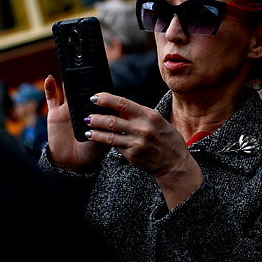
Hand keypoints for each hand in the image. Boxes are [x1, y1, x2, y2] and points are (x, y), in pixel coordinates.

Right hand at [44, 75, 107, 171]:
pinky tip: (50, 78)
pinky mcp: (54, 114)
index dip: (99, 86)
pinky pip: (51, 98)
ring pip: (67, 90)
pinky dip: (49, 87)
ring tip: (70, 68)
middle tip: (85, 67)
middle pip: (83, 89)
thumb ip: (104, 127)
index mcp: (96, 112)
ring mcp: (68, 110)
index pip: (98, 96)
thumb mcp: (103, 139)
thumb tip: (107, 113)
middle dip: (84, 78)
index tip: (101, 74)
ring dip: (69, 79)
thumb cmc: (91, 153)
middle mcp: (82, 108)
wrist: (72, 164)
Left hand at [86, 93, 202, 208]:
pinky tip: (96, 139)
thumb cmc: (167, 139)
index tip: (94, 98)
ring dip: (95, 132)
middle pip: (112, 120)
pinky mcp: (132, 155)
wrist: (174, 163)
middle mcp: (142, 128)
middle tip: (86, 115)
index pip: (123, 103)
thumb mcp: (158, 121)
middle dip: (96, 118)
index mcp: (149, 115)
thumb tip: (119, 106)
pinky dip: (104, 141)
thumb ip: (140, 114)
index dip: (106, 99)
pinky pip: (114, 146)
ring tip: (87, 129)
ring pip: (109, 136)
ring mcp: (136, 143)